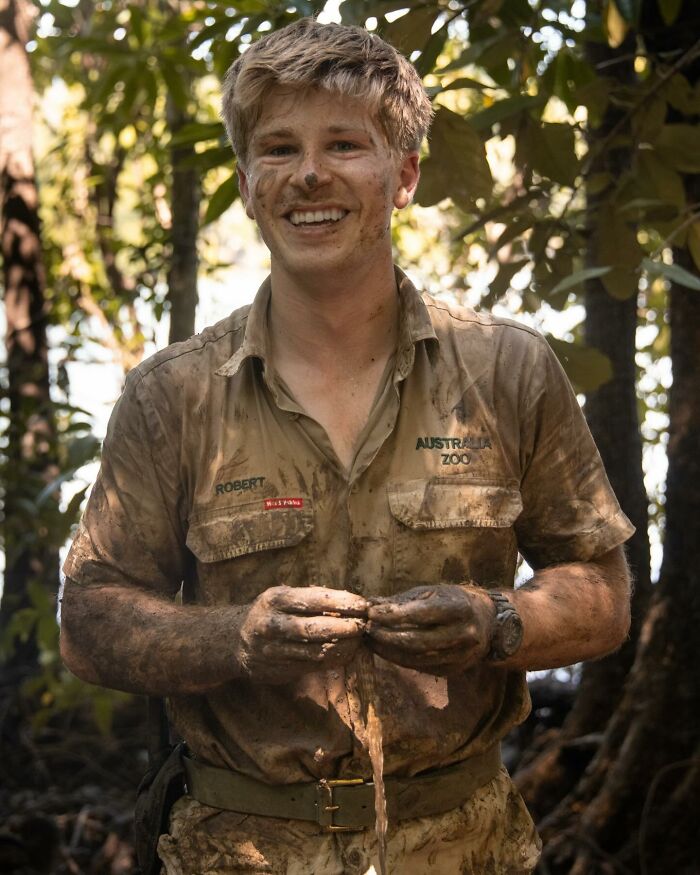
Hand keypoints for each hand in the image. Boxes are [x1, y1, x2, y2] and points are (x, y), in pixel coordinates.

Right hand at [237, 586, 368, 683]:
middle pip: (314, 628)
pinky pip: (312, 666)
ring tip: (360, 640)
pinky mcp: (278, 670)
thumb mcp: (283, 597)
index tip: (362, 604)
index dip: (341, 602)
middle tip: (364, 624)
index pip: (313, 599)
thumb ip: (311, 598)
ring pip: (315, 651)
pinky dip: (333, 660)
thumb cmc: (271, 613)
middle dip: (344, 626)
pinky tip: (347, 653)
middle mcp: (272, 624)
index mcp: (275, 599)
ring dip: (342, 646)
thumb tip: (351, 601)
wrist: (235, 640)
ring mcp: (273, 650)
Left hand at [366, 584, 493, 673]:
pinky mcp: (454, 669)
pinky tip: (385, 651)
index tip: (371, 613)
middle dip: (387, 636)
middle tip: (367, 630)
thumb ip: (402, 601)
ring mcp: (461, 655)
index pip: (420, 614)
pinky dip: (400, 660)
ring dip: (389, 651)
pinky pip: (422, 667)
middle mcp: (463, 633)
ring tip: (370, 641)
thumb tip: (369, 605)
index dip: (393, 615)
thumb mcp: (432, 592)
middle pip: (417, 640)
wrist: (487, 621)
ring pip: (417, 658)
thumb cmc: (453, 600)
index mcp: (459, 607)